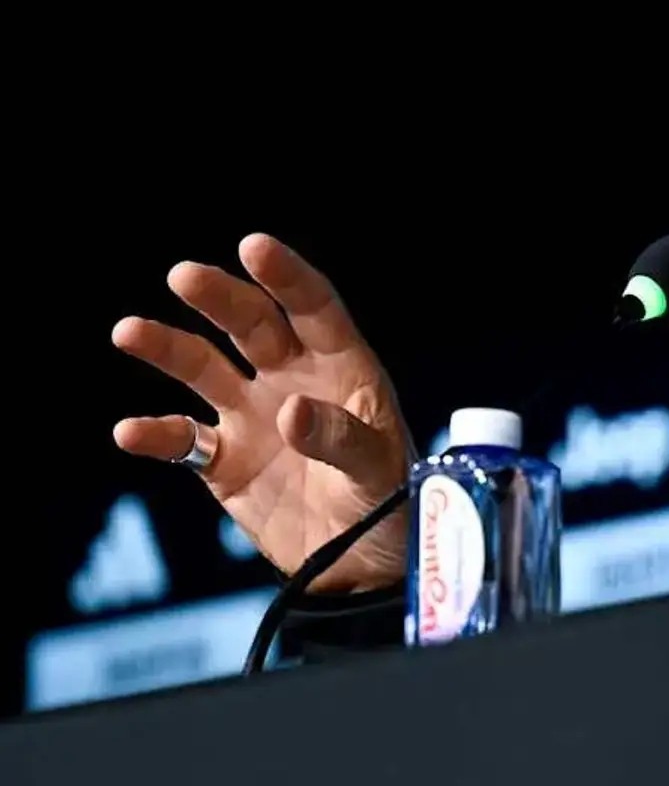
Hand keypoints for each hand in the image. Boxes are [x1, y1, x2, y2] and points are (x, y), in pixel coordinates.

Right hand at [112, 233, 411, 593]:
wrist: (361, 570)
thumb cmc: (390, 508)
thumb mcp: (379, 471)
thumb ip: (342, 439)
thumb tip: (291, 410)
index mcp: (344, 369)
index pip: (314, 309)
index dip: (286, 276)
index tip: (254, 247)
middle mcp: (294, 380)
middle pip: (251, 325)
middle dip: (220, 297)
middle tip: (184, 275)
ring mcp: (254, 418)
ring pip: (203, 369)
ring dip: (167, 348)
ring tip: (129, 331)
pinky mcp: (224, 462)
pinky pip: (182, 440)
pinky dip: (155, 435)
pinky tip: (129, 431)